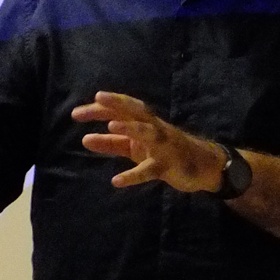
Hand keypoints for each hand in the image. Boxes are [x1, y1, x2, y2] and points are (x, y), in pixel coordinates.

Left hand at [73, 91, 221, 191]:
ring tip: (112, 125)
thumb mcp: (135, 147)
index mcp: (144, 123)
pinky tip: (116, 181)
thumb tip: (85, 139)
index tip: (77, 113)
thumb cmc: (164, 152)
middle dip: (117, 103)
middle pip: (135, 111)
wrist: (203, 167)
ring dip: (131, 127)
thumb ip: (111, 143)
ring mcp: (163, 146)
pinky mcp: (168, 166)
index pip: (121, 109)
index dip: (101, 108)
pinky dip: (133, 175)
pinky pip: (150, 170)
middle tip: (97, 98)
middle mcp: (154, 129)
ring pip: (148, 133)